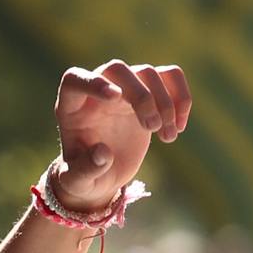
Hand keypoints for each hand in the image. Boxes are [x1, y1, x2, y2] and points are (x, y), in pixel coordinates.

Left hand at [51, 60, 190, 215]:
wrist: (103, 174)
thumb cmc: (84, 177)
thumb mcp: (79, 182)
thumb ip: (85, 170)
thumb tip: (102, 154)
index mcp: (71, 108)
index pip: (74, 80)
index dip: (93, 83)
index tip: (114, 97)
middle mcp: (97, 92)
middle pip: (118, 70)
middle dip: (141, 95)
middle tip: (152, 128)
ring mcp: (124, 88)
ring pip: (148, 72)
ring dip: (165, 103)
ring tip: (168, 137)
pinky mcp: (148, 92)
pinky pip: (170, 76)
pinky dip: (181, 98)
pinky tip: (179, 127)